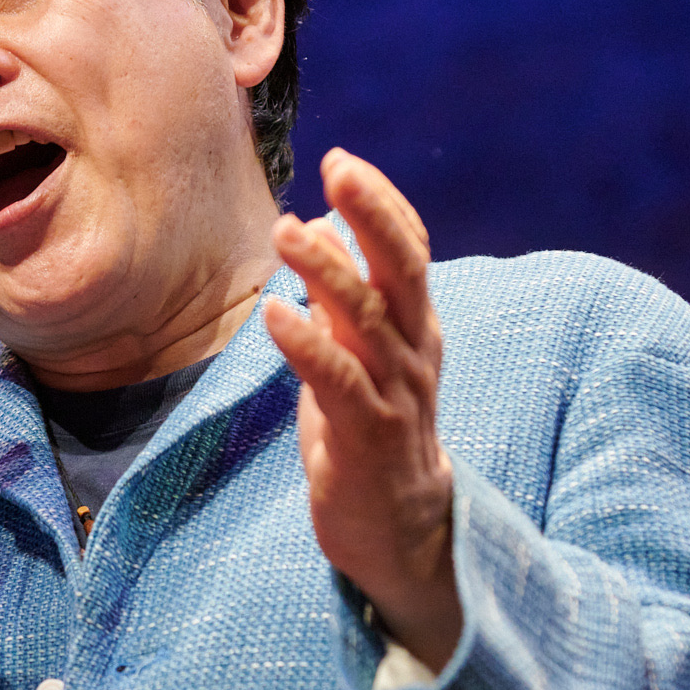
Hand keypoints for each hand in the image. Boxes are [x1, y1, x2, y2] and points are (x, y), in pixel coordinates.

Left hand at [262, 148, 460, 670]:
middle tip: (337, 169)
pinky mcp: (368, 436)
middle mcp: (413, 352)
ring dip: (329, 271)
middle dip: (372, 214)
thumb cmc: (370, 433)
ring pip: (369, 320)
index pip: (409, 250)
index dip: (379, 203)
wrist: (399, 530)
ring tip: (289, 231)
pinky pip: (339, 382)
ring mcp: (396, 394)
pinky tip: (275, 314)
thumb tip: (319, 226)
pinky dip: (308, 344)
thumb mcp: (357, 356)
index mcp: (414, 327)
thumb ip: (343, 297)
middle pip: (402, 269)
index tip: (342, 159)